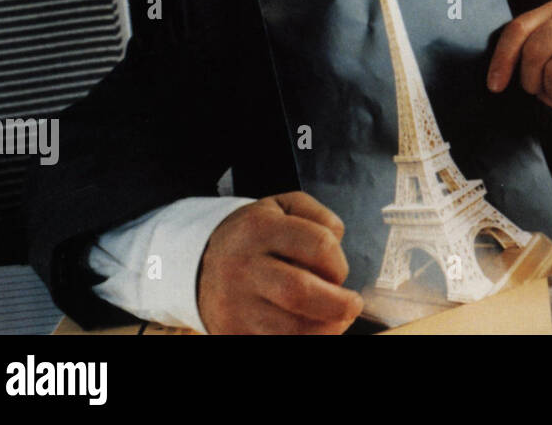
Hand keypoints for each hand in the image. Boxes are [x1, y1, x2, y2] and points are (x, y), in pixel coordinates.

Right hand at [197, 191, 362, 333]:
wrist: (198, 263)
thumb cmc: (256, 236)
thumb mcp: (283, 206)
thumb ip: (319, 217)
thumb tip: (338, 243)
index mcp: (259, 229)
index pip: (318, 245)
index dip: (339, 262)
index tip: (340, 273)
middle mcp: (243, 267)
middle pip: (300, 292)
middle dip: (338, 305)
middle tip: (352, 306)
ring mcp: (234, 305)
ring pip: (290, 330)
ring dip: (324, 330)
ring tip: (335, 322)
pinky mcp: (231, 333)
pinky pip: (275, 344)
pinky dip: (303, 340)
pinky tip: (311, 331)